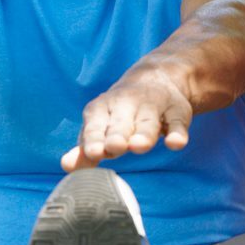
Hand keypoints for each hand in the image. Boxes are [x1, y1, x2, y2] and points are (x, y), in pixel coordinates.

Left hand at [61, 72, 192, 171]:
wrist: (156, 79)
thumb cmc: (119, 114)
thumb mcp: (100, 126)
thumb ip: (85, 149)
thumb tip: (66, 166)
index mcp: (102, 109)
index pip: (95, 126)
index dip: (94, 139)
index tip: (93, 152)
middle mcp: (126, 105)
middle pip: (121, 124)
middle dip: (117, 136)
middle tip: (114, 147)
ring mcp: (153, 106)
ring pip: (148, 123)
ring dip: (144, 135)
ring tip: (139, 147)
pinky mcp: (177, 110)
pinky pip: (177, 123)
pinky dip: (177, 133)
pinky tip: (175, 144)